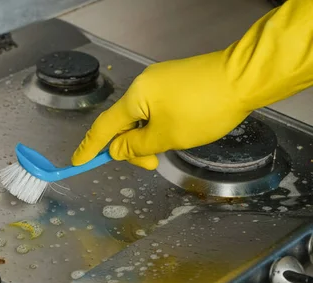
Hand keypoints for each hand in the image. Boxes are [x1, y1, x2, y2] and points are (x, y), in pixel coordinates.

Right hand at [71, 51, 251, 169]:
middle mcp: (143, 85)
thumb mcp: (166, 136)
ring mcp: (160, 82)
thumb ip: (136, 147)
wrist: (244, 78)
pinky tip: (172, 135)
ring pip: (142, 118)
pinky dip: (158, 127)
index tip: (78, 163)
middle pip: (124, 124)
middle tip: (152, 164)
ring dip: (148, 139)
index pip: (104, 127)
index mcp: (135, 97)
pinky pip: (156, 109)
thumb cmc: (203, 109)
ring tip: (166, 151)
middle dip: (132, 148)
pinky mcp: (176, 82)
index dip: (90, 147)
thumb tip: (116, 149)